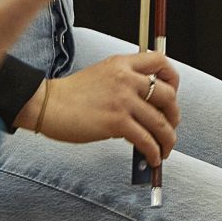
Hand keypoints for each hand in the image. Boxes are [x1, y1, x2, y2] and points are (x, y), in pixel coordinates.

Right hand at [24, 51, 180, 165]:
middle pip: (168, 95)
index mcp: (123, 63)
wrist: (47, 104)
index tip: (172, 93)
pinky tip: (152, 158)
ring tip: (164, 150)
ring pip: (161, 122)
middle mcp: (127, 78)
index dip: (173, 78)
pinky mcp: (117, 122)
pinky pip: (146, 140)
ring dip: (167, 140)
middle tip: (170, 126)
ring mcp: (123, 100)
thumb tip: (149, 107)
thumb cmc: (71, 94)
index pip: (161, 61)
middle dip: (174, 115)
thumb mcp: (103, 75)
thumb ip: (125, 82)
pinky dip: (153, 152)